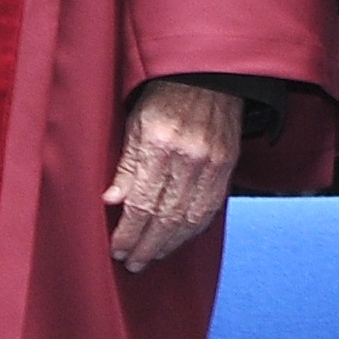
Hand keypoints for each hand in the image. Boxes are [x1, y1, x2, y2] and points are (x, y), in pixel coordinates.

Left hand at [105, 81, 245, 269]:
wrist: (209, 75)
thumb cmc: (165, 95)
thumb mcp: (136, 123)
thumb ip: (126, 164)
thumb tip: (112, 201)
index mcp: (160, 147)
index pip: (142, 204)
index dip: (128, 233)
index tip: (117, 249)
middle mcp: (188, 159)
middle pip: (166, 218)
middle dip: (147, 246)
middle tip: (133, 263)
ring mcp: (211, 165)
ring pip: (190, 219)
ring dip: (170, 244)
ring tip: (153, 256)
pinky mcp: (226, 166)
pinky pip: (210, 209)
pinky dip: (193, 229)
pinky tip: (179, 238)